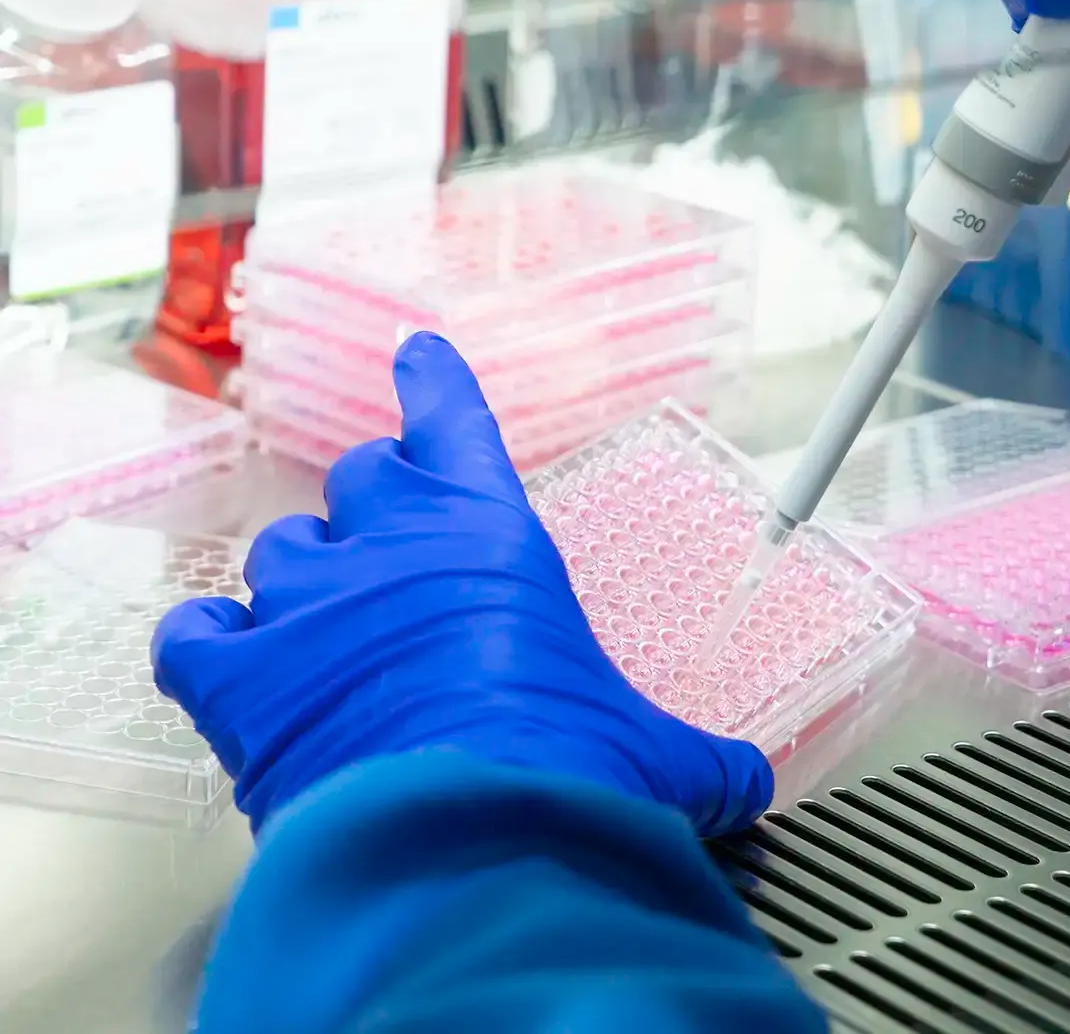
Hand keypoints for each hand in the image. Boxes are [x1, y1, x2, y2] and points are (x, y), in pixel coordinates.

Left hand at [152, 333, 773, 836]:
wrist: (464, 843)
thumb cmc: (566, 770)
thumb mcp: (651, 754)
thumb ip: (696, 757)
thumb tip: (745, 786)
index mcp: (492, 534)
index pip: (453, 423)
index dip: (432, 383)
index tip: (415, 353)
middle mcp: (394, 544)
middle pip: (360, 479)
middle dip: (375, 507)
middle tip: (393, 554)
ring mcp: (309, 602)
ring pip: (280, 549)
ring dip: (303, 580)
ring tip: (324, 631)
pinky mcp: (237, 674)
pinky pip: (196, 630)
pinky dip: (209, 642)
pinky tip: (225, 658)